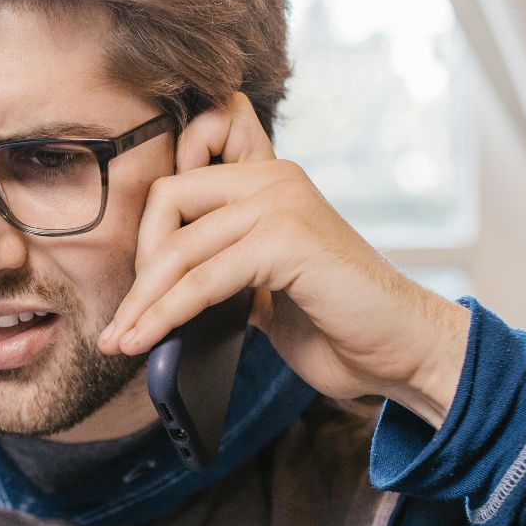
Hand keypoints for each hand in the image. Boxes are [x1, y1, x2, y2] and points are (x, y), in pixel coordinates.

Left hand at [96, 93, 470, 427]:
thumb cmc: (340, 326)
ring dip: (142, 302)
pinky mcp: (288, 239)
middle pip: (167, 200)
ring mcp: (282, 203)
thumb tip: (154, 297)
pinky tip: (147, 340)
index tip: (136, 286)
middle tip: (123, 322)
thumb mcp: (267, 289)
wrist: (404, 351)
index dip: (149, 227)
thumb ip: (223, 272)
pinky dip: (168, 313)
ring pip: (179, 246)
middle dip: (138, 268)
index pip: (183, 173)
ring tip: (121, 342)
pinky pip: (203, 277)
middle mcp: (275, 179)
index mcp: (269, 181)